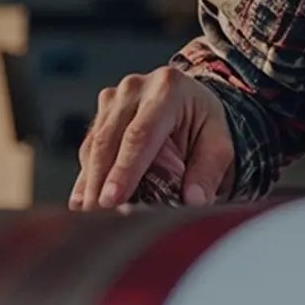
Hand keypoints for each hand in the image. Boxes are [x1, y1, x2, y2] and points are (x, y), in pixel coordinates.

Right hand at [69, 67, 234, 211]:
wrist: (190, 98)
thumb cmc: (202, 120)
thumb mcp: (219, 142)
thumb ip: (209, 171)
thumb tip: (194, 200)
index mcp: (168, 89)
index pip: (141, 134)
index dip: (124, 169)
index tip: (113, 199)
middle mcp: (136, 88)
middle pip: (110, 139)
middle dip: (100, 181)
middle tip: (97, 215)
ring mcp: (114, 97)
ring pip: (94, 144)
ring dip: (90, 181)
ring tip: (90, 215)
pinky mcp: (101, 112)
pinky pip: (88, 146)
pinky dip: (86, 175)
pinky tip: (84, 201)